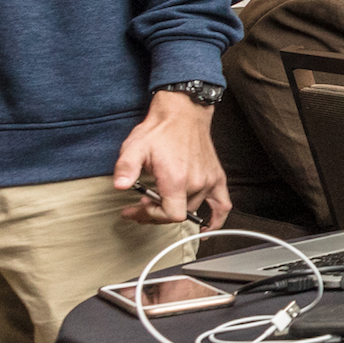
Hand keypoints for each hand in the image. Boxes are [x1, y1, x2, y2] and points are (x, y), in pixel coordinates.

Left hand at [115, 93, 229, 227]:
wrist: (184, 113)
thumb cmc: (161, 130)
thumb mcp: (135, 147)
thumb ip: (126, 168)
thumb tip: (119, 185)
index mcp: (177, 179)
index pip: (169, 215)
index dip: (150, 216)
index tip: (135, 210)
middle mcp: (197, 183)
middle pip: (178, 214)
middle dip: (155, 213)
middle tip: (139, 205)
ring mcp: (209, 181)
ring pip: (192, 210)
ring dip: (174, 211)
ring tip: (159, 203)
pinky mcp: (217, 178)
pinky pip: (223, 206)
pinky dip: (216, 220)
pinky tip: (206, 229)